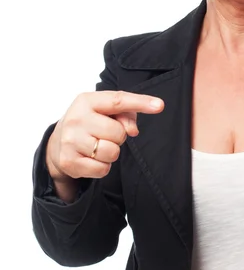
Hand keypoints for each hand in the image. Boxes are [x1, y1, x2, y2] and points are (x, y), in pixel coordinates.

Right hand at [46, 91, 163, 183]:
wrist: (57, 144)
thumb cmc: (89, 123)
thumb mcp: (105, 111)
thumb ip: (125, 115)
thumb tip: (132, 131)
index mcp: (87, 100)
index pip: (118, 100)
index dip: (140, 102)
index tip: (159, 105)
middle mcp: (76, 119)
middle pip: (118, 132)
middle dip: (118, 136)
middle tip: (105, 135)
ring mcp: (70, 141)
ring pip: (112, 152)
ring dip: (111, 153)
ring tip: (98, 146)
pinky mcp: (69, 162)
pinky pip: (102, 169)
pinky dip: (102, 167)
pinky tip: (91, 158)